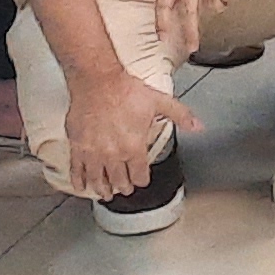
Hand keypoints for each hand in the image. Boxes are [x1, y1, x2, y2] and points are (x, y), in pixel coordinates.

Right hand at [61, 69, 203, 200]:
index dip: (142, 180)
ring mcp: (93, 153)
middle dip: (124, 187)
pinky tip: (80, 185)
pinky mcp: (77, 147)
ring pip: (98, 181)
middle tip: (125, 189)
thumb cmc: (125, 91)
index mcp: (134, 147)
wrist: (98, 82)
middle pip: (119, 181)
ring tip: (106, 193)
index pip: (140, 175)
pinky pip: (76, 170)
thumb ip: (180, 115)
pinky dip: (79, 181)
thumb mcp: (159, 102)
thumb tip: (198, 126)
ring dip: (103, 189)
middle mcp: (113, 154)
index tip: (141, 180)